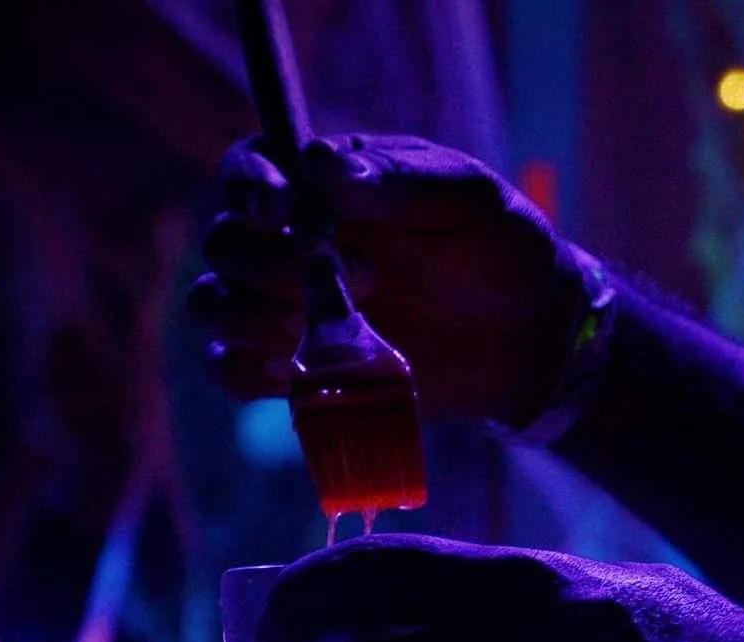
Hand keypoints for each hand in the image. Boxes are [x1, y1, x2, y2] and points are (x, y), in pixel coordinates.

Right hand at [188, 134, 582, 426]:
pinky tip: (299, 371)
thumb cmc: (502, 249)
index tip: (281, 209)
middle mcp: (291, 240)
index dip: (248, 186)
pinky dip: (249, 373)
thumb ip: (401, 182)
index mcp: (325, 184)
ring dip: (248, 315)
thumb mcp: (470, 199)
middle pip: (225, 243)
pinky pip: (233, 372)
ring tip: (322, 323)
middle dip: (272, 262)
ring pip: (213, 305)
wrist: (531, 337)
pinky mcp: (298, 368)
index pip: (249, 167)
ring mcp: (288, 307)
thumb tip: (319, 167)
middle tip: (367, 277)